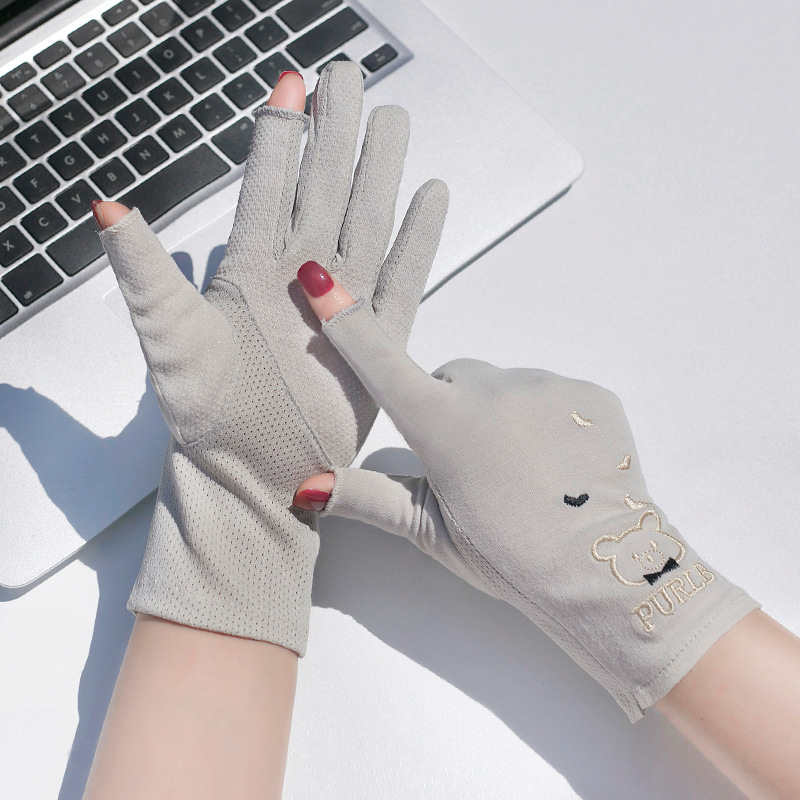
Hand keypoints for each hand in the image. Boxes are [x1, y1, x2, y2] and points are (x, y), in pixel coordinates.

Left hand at [95, 63, 448, 652]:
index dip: (280, 134)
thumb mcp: (169, 341)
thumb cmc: (208, 414)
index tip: (290, 84)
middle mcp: (301, 278)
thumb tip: (107, 208)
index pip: (269, 184)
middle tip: (349, 78)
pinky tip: (431, 199)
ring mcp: (343, 305)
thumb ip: (145, 276)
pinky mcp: (377, 340)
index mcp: (252, 269)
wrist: (254, 474)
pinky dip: (419, 239)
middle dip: (338, 132)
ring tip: (395, 123)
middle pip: (325, 188)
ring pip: (368, 221)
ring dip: (382, 172)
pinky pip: (404, 278)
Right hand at [292, 265, 757, 718]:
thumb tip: (305, 487)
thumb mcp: (432, 532)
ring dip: (501, 415)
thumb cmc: (511, 560)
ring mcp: (545, 386)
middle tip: (470, 466)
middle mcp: (492, 390)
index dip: (345, 321)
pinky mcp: (589, 392)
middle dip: (448, 408)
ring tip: (523, 472)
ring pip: (504, 387)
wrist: (608, 575)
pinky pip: (550, 393)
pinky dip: (546, 418)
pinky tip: (559, 463)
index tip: (318, 277)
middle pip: (451, 379)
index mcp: (443, 426)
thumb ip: (368, 498)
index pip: (380, 361)